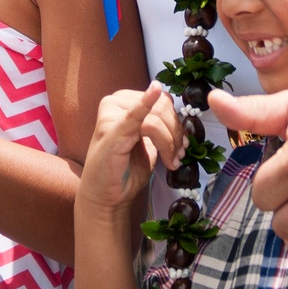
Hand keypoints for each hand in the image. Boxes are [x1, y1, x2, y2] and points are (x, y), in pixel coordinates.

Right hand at [80, 82, 185, 214]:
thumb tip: (180, 118)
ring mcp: (110, 115)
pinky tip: (154, 90)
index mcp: (123, 101)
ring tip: (172, 161)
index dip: (176, 121)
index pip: (160, 100)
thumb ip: (158, 125)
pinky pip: (134, 115)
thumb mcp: (147, 143)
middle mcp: (114, 102)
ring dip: (169, 142)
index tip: (183, 144)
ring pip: (155, 119)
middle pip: (160, 107)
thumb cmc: (125, 170)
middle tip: (179, 155)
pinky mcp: (111, 131)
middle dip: (175, 133)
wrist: (105, 198)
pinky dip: (146, 103)